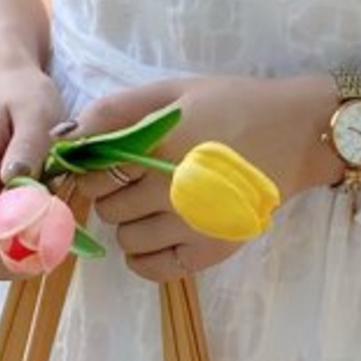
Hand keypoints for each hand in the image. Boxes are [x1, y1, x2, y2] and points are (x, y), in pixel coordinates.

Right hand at [0, 67, 66, 279]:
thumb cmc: (24, 99)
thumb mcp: (36, 113)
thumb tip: (15, 181)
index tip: (48, 239)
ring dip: (25, 254)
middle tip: (59, 241)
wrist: (8, 89)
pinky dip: (24, 246)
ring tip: (55, 226)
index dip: (9, 242)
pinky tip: (45, 223)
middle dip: (20, 257)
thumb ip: (27, 149)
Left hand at [71, 74, 336, 282]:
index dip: (91, 169)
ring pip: (126, 239)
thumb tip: (66, 138)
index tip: (106, 163)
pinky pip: (151, 269)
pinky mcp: (208, 252)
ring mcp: (191, 226)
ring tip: (153, 206)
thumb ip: (116, 110)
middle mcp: (171, 190)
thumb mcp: (173, 91)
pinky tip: (154, 238)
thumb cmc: (231, 106)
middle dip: (112, 194)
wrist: (295, 136)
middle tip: (137, 181)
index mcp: (158, 145)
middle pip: (107, 207)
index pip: (92, 173)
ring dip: (129, 224)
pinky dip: (142, 258)